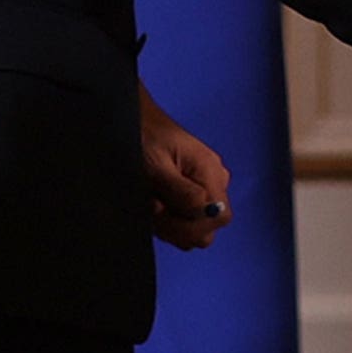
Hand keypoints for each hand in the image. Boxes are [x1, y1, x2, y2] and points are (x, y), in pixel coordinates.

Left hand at [138, 84, 232, 250]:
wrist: (132, 122)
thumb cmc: (143, 137)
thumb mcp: (156, 166)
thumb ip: (181, 191)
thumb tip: (206, 212)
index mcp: (210, 171)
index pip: (219, 216)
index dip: (193, 225)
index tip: (163, 213)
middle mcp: (213, 181)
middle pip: (207, 228)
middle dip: (177, 227)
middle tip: (152, 209)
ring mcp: (203, 189)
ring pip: (194, 230)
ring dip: (169, 225)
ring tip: (150, 202)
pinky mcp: (190, 195)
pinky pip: (184, 222)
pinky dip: (166, 221)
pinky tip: (153, 203)